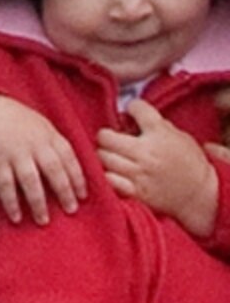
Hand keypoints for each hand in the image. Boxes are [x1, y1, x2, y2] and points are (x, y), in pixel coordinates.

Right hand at [0, 94, 83, 224]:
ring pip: (31, 180)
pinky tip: (16, 217)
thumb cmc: (16, 120)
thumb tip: (74, 172)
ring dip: (38, 202)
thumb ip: (56, 145)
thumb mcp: (41, 126)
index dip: (77, 178)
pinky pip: (5, 184)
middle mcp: (34, 144)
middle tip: (71, 210)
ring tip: (43, 220)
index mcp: (48, 135)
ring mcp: (14, 152)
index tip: (83, 196)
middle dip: (64, 192)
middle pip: (54, 170)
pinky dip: (11, 201)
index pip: (69, 158)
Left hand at [97, 102, 223, 237]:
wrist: (200, 195)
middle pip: (105, 137)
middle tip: (112, 140)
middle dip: (106, 136)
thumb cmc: (189, 162)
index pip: (136, 108)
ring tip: (112, 156)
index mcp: (161, 134)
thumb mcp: (178, 136)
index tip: (132, 113)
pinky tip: (114, 173)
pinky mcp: (137, 192)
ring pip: (103, 157)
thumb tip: (127, 115)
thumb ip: (155, 124)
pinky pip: (109, 179)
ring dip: (104, 155)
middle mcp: (148, 152)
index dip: (132, 108)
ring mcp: (140, 173)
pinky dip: (107, 175)